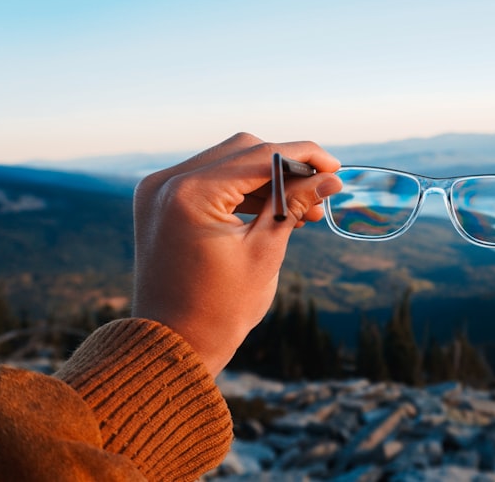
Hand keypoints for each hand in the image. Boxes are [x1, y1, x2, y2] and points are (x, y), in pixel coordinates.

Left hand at [131, 133, 342, 375]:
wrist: (172, 345)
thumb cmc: (220, 308)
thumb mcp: (265, 252)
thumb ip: (294, 204)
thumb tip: (331, 178)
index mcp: (191, 194)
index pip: (260, 155)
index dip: (304, 157)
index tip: (335, 166)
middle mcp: (167, 183)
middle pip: (242, 150)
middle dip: (286, 165)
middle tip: (322, 187)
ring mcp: (159, 191)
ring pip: (227, 162)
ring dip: (267, 179)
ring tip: (305, 208)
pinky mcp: (160, 202)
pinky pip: (209, 181)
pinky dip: (242, 190)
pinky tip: (275, 209)